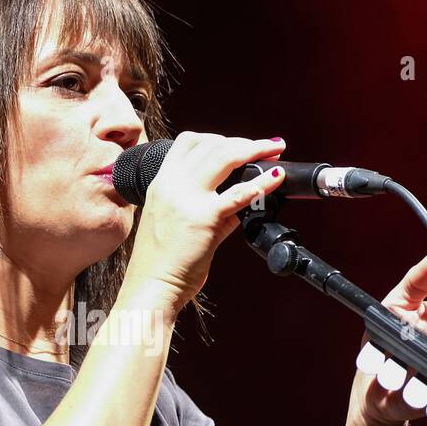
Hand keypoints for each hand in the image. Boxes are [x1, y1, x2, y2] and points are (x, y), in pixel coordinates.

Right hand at [125, 132, 286, 311]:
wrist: (150, 287)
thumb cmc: (160, 262)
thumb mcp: (172, 222)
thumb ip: (204, 204)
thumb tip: (241, 195)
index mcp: (161, 183)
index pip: (188, 142)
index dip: (216, 138)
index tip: (237, 145)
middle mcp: (172, 185)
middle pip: (212, 145)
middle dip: (244, 143)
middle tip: (267, 146)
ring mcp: (187, 199)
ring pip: (225, 157)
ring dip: (255, 150)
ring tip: (274, 152)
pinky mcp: (205, 218)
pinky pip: (239, 194)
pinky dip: (261, 183)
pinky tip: (275, 179)